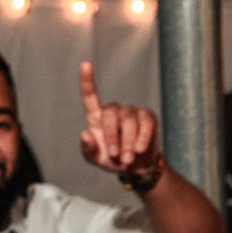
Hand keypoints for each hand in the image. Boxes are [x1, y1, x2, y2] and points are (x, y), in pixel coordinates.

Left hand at [78, 62, 162, 184]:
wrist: (136, 168)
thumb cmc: (112, 160)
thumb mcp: (96, 159)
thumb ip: (88, 149)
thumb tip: (84, 134)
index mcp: (97, 117)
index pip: (90, 96)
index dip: (87, 80)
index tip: (85, 64)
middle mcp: (114, 110)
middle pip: (111, 114)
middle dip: (112, 136)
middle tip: (114, 155)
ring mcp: (131, 112)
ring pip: (128, 121)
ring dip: (128, 142)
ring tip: (128, 160)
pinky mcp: (147, 117)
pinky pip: (145, 123)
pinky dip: (142, 137)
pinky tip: (140, 149)